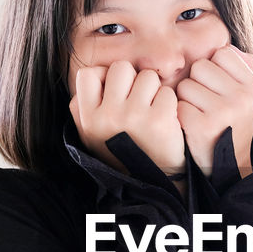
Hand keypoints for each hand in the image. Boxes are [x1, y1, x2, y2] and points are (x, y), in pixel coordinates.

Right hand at [70, 60, 185, 176]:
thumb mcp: (90, 135)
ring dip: (153, 90)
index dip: (104, 78)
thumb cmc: (122, 153)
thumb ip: (83, 106)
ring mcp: (134, 117)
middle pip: (121, 68)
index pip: (89, 73)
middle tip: (137, 102)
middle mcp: (108, 116)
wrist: (153, 183)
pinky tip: (165, 120)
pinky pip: (167, 92)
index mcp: (88, 119)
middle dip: (132, 80)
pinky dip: (169, 103)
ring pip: (147, 77)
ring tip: (151, 112)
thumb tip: (94, 76)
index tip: (114, 94)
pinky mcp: (159, 120)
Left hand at [176, 44, 252, 177]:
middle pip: (200, 67)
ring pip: (185, 85)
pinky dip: (180, 116)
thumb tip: (225, 45)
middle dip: (196, 83)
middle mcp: (242, 98)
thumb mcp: (245, 97)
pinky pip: (178, 105)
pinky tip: (191, 127)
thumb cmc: (231, 124)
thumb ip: (240, 68)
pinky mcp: (202, 126)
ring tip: (199, 115)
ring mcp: (223, 112)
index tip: (217, 89)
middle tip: (205, 104)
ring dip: (186, 99)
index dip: (213, 70)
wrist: (229, 166)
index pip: (222, 54)